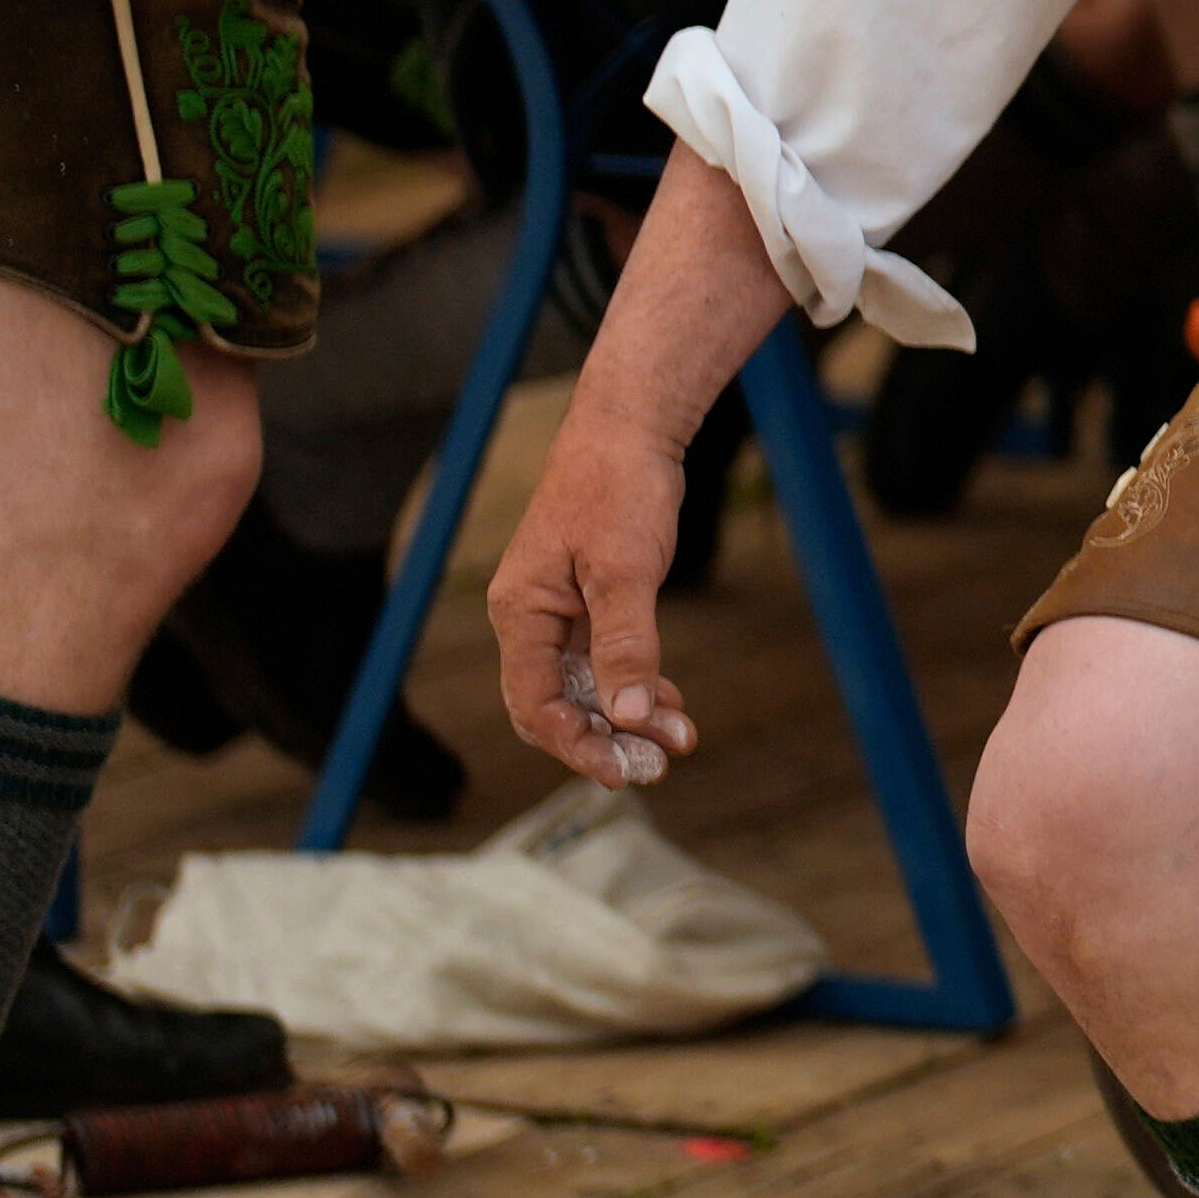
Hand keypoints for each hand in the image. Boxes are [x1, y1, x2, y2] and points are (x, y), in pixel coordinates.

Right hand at [486, 411, 704, 786]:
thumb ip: (626, 644)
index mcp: (520, 613)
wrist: (630, 428)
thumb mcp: (625, 570)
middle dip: (604, 738)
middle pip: (556, 704)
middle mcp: (531, 619)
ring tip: (679, 738)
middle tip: (658, 764)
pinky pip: (605, 662)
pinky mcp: (590, 602)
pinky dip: (636, 685)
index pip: (534, 703)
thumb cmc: (617, 487)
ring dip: (627, 717)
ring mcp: (560, 613)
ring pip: (587, 687)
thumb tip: (624, 717)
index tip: (621, 769)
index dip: (574, 743)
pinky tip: (670, 704)